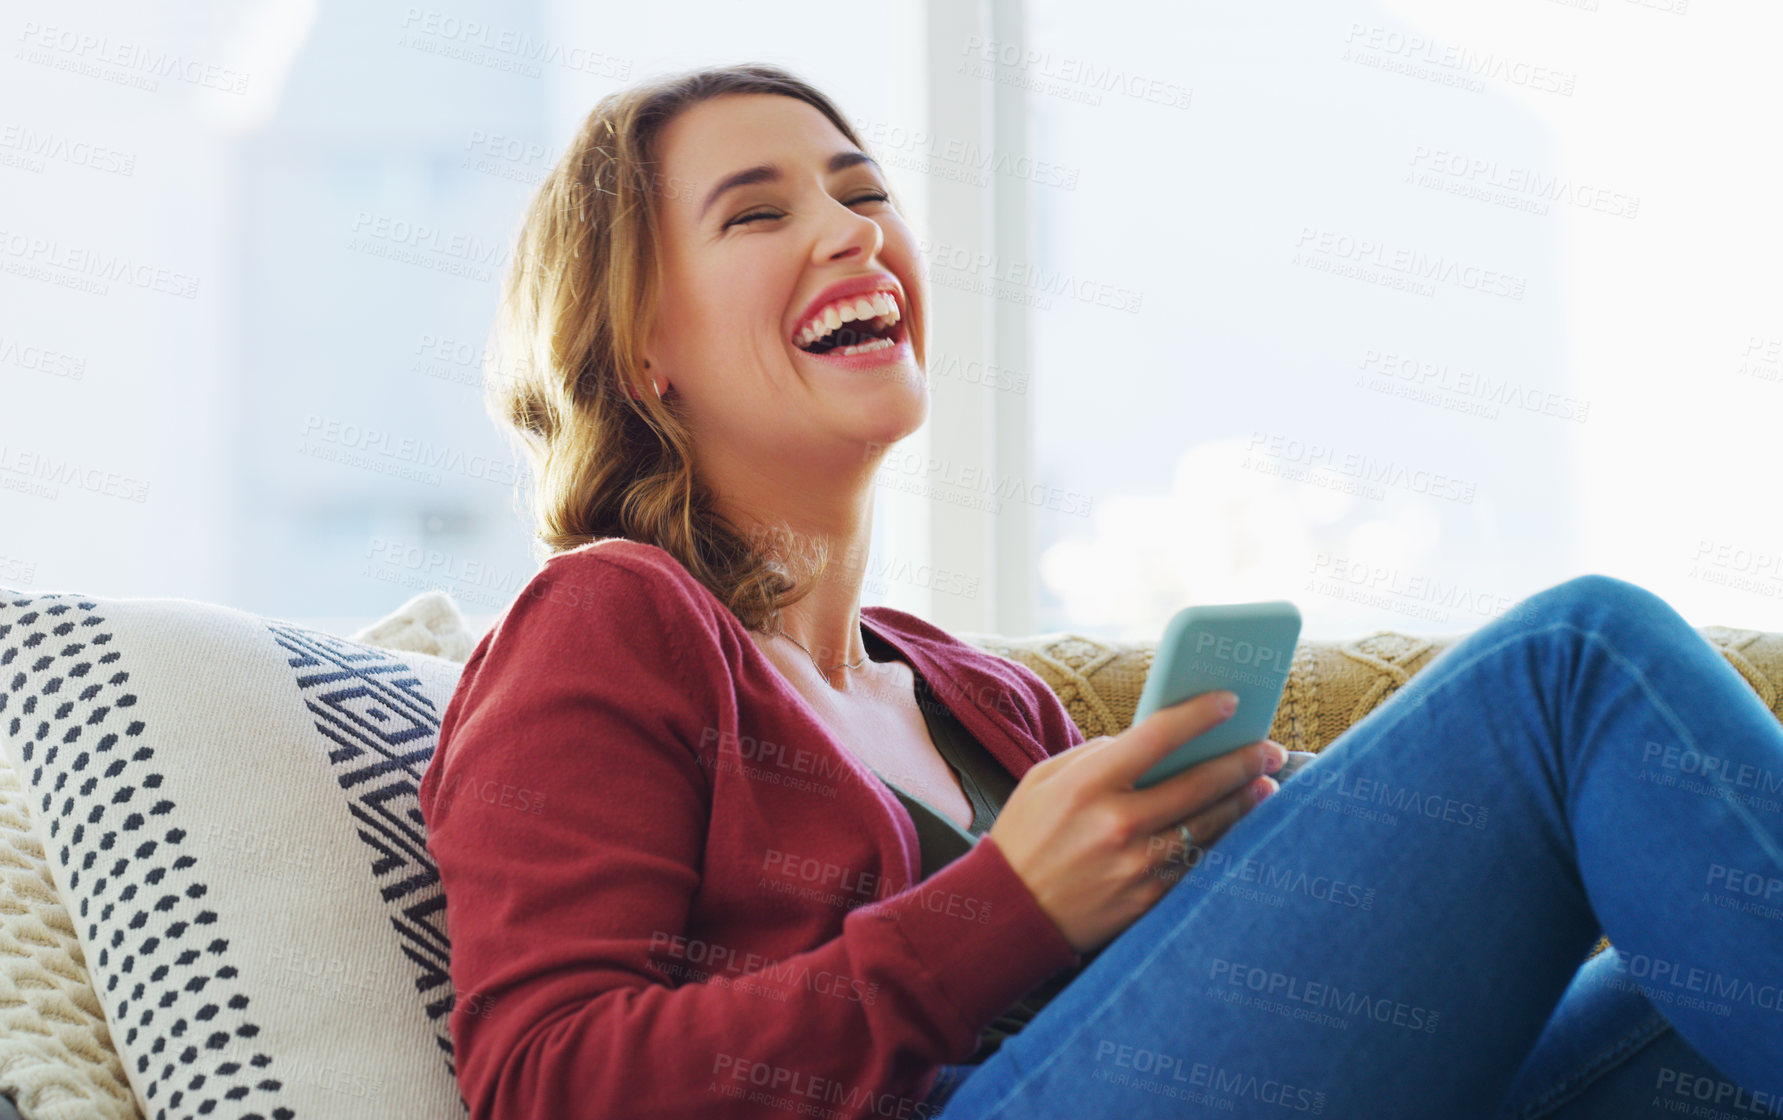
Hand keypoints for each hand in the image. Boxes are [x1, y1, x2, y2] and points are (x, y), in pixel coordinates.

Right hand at [985, 690, 1284, 954]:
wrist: (1008, 913)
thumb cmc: (1026, 836)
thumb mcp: (1044, 779)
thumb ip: (1096, 755)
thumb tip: (1149, 740)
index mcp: (1088, 783)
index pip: (1157, 736)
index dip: (1199, 714)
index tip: (1230, 701)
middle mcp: (1117, 823)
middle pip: (1199, 782)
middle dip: (1242, 760)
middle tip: (1268, 748)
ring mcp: (1136, 864)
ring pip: (1209, 825)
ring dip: (1243, 801)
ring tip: (1264, 783)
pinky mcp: (1147, 897)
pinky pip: (1198, 863)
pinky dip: (1222, 841)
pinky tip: (1237, 825)